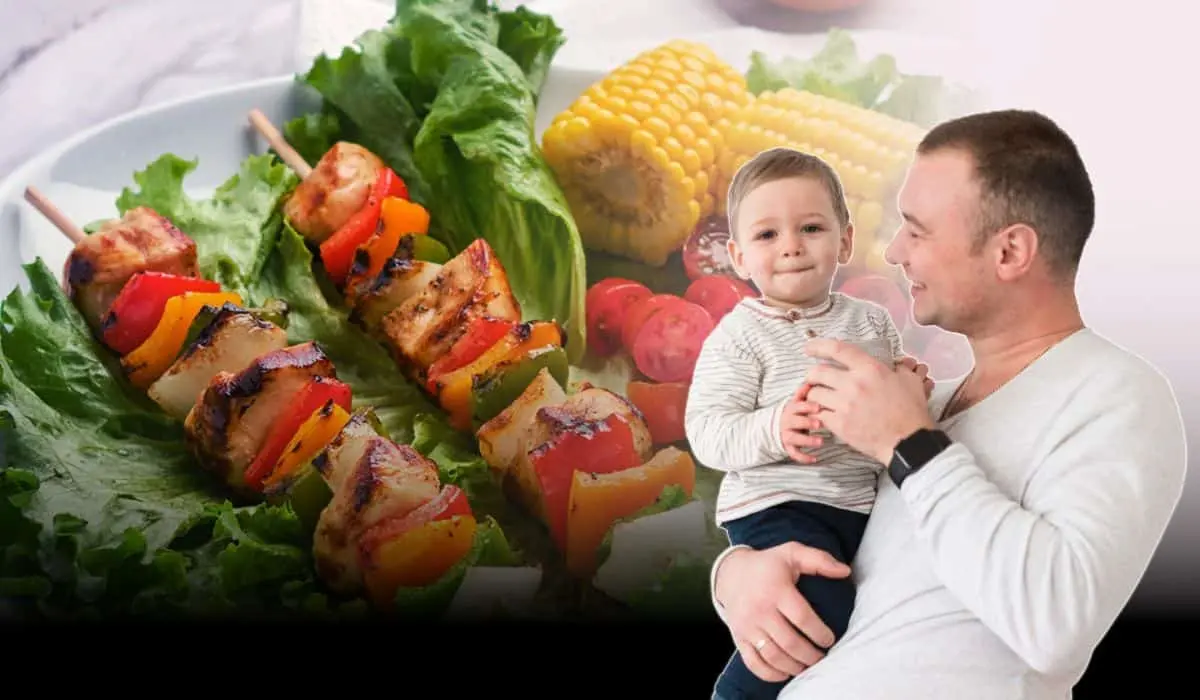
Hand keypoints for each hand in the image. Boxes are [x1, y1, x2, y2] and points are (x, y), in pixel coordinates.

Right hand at [714, 543, 851, 681]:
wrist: (731, 574)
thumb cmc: (768, 565)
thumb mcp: (792, 553)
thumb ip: (820, 560)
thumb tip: (845, 571)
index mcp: (776, 590)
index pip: (802, 618)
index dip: (820, 633)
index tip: (829, 639)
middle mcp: (760, 610)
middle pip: (790, 642)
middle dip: (811, 655)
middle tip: (822, 657)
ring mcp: (747, 626)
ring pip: (773, 656)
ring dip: (794, 666)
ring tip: (808, 666)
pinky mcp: (739, 638)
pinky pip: (754, 662)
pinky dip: (771, 673)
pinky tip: (786, 673)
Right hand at [779, 383, 823, 463]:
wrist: (775, 427)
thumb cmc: (794, 413)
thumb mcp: (797, 402)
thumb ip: (803, 393)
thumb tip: (811, 380)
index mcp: (791, 409)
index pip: (797, 406)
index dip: (807, 406)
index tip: (818, 407)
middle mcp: (787, 421)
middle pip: (795, 421)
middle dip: (807, 422)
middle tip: (819, 423)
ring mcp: (786, 434)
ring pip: (794, 438)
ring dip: (807, 439)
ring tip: (821, 442)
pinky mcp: (788, 447)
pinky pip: (794, 453)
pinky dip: (803, 457)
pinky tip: (814, 459)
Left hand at [803, 338, 935, 463]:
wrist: (908, 442)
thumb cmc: (911, 412)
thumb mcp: (910, 381)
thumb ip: (899, 369)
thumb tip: (895, 364)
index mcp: (870, 369)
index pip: (838, 349)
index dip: (819, 346)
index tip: (810, 348)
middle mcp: (854, 384)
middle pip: (818, 372)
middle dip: (812, 375)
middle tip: (814, 379)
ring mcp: (845, 405)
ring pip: (814, 394)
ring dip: (814, 395)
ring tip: (819, 399)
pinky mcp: (840, 424)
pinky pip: (819, 414)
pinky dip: (819, 413)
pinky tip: (823, 415)